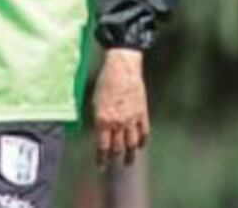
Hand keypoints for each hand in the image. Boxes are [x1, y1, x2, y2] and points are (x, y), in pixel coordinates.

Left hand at [93, 48, 149, 166]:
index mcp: (103, 120)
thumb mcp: (93, 100)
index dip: (101, 159)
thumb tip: (95, 130)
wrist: (122, 69)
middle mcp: (118, 123)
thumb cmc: (104, 82)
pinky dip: (142, 141)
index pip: (102, 146)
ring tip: (128, 162)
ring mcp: (132, 120)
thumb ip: (95, 118)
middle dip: (114, 158)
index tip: (100, 167)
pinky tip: (140, 146)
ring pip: (132, 144)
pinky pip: (144, 133)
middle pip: (117, 147)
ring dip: (130, 155)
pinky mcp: (143, 114)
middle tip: (114, 165)